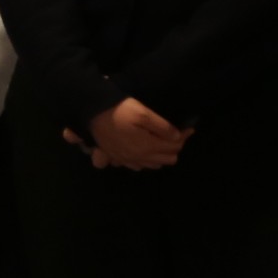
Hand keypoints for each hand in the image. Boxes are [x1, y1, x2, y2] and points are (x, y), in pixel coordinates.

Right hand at [75, 97, 190, 171]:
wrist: (91, 113)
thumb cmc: (119, 110)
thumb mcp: (143, 113)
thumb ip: (163, 127)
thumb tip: (178, 137)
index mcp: (148, 147)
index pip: (175, 147)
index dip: (184, 137)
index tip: (187, 127)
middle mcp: (140, 157)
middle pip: (168, 159)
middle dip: (174, 147)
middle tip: (174, 133)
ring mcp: (128, 160)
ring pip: (154, 165)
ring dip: (161, 154)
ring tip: (160, 140)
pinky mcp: (118, 158)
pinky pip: (138, 166)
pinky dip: (146, 160)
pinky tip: (143, 149)